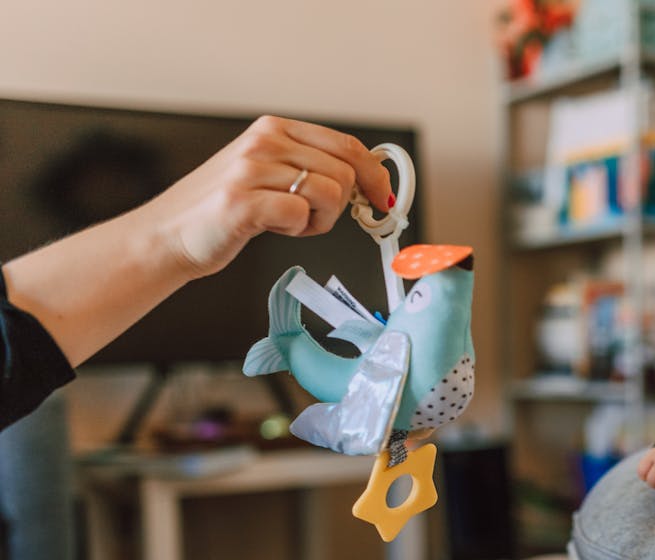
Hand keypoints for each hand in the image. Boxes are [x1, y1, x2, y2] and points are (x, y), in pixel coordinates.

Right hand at [143, 115, 395, 280]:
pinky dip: (297, 231)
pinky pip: (302, 216)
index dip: (375, 174)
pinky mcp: (243, 201)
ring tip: (287, 223)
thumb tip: (368, 180)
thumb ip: (311, 168)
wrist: (170, 235)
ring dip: (318, 221)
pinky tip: (272, 228)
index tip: (383, 198)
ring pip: (330, 194)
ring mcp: (252, 169)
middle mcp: (264, 141)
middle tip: (314, 219)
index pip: (347, 144)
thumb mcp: (270, 173)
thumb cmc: (225, 209)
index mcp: (274, 128)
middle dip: (341, 205)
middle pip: (346, 172)